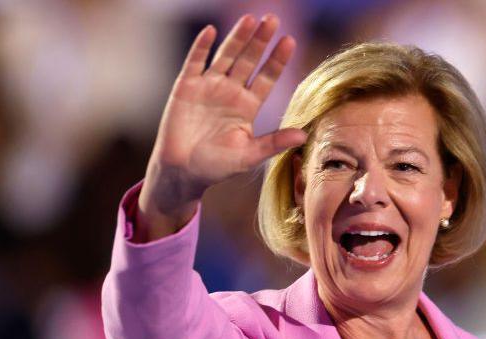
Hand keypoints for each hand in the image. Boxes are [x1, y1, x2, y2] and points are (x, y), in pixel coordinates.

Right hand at [138, 14, 306, 239]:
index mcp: (248, 106)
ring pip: (226, 56)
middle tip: (273, 19)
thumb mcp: (248, 156)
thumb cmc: (216, 167)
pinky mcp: (186, 87)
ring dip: (237, 38)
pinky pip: (195, 62)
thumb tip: (303, 136)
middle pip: (249, 60)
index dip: (277, 60)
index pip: (266, 78)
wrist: (181, 172)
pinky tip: (211, 31)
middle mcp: (230, 92)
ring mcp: (208, 86)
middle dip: (260, 41)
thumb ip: (273, 143)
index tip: (290, 41)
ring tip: (250, 18)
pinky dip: (201, 47)